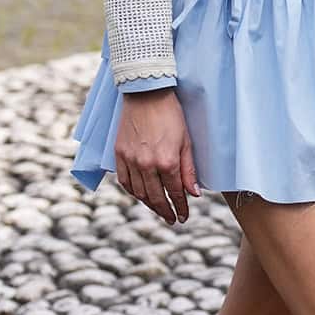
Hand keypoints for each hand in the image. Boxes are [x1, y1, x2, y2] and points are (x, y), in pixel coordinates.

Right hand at [114, 87, 200, 224]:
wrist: (146, 94)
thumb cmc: (171, 115)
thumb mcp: (186, 142)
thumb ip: (189, 170)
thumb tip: (194, 194)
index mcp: (167, 161)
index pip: (175, 193)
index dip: (180, 208)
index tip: (184, 218)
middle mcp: (147, 165)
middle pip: (156, 198)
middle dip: (165, 211)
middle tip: (172, 219)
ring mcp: (130, 160)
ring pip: (139, 193)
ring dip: (149, 205)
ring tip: (159, 209)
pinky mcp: (119, 154)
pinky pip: (124, 181)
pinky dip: (133, 192)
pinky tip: (141, 195)